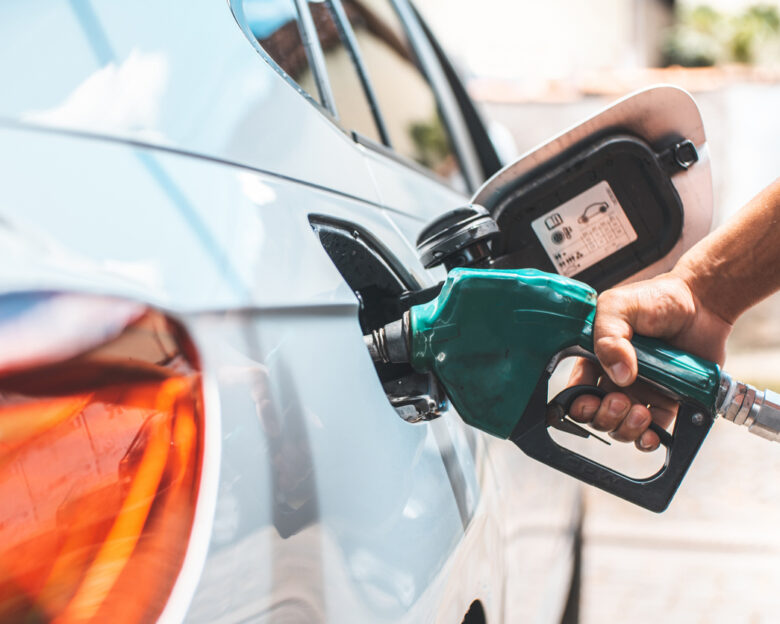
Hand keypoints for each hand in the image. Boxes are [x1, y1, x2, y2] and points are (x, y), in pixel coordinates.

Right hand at [567, 270, 731, 450]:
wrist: (702, 303)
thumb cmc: (657, 298)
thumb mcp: (619, 306)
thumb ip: (608, 336)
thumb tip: (619, 374)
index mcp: (596, 358)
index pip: (576, 390)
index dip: (578, 402)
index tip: (589, 399)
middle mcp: (615, 378)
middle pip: (597, 414)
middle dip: (603, 416)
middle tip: (618, 401)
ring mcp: (641, 392)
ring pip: (621, 427)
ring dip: (626, 428)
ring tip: (639, 412)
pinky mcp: (668, 402)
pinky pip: (653, 431)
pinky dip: (648, 439)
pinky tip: (650, 433)